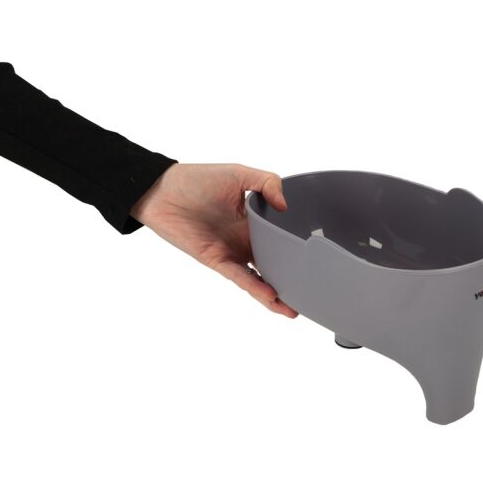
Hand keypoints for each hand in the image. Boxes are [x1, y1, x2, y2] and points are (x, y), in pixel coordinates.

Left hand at [130, 163, 298, 317]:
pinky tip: (273, 298)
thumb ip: (267, 182)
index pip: (281, 237)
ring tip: (296, 309)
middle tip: (314, 293)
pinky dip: (257, 289)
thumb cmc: (196, 179)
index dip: (297, 247)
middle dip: (291, 279)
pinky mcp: (218, 261)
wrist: (162, 191)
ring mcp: (233, 252)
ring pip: (260, 278)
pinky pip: (241, 278)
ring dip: (277, 294)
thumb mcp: (239, 173)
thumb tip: (285, 206)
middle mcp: (245, 239)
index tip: (319, 257)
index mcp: (254, 219)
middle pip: (274, 263)